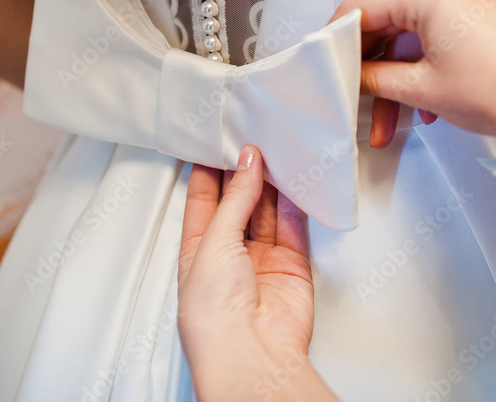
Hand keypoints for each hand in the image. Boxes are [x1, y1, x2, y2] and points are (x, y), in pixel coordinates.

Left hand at [178, 145, 335, 401]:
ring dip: (271, 185)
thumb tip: (247, 162)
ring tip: (275, 153)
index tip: (219, 141)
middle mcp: (230, 255)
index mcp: (198, 251)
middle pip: (239, 203)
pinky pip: (295, 227)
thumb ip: (236, 198)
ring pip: (268, 211)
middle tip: (253, 141)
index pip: (202, 201)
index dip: (210, 171)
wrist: (251, 353)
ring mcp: (262, 260)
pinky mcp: (292, 266)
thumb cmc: (214, 315)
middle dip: (245, 173)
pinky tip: (296, 180)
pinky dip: (297, 203)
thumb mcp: (214, 242)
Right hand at [331, 0, 495, 147]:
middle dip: (368, 71)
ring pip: (405, 34)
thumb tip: (347, 75)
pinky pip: (429, 33)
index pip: (359, 8)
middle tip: (352, 105)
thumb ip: (373, 78)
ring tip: (386, 124)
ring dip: (393, 78)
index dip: (336, 44)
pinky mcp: (473, 9)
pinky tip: (418, 108)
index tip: (323, 71)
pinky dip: (418, 67)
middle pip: (382, 22)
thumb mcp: (423, 89)